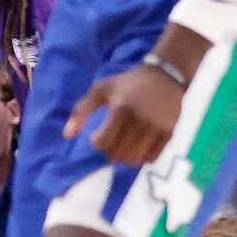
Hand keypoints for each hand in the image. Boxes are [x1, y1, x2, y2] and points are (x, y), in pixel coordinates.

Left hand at [66, 61, 185, 166]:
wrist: (165, 77)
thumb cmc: (128, 83)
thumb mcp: (100, 89)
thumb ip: (81, 111)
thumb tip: (67, 135)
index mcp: (121, 109)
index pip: (103, 142)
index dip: (97, 142)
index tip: (98, 134)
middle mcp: (140, 120)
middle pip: (118, 154)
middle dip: (110, 151)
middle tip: (111, 140)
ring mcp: (156, 128)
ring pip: (134, 159)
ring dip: (125, 156)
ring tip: (124, 144)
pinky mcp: (169, 134)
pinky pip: (152, 158)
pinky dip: (142, 157)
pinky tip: (139, 145)